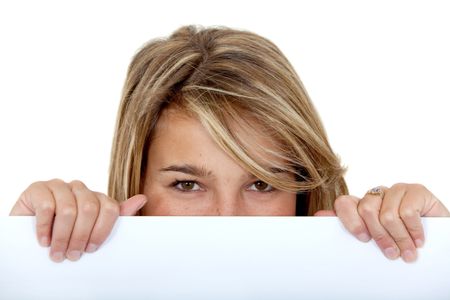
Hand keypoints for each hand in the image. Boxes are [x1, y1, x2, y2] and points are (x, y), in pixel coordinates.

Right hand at [9, 179, 147, 262]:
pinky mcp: (38, 188)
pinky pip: (47, 206)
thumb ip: (116, 215)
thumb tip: (142, 199)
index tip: (92, 249)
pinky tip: (43, 241)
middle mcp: (79, 188)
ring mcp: (59, 186)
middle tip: (71, 256)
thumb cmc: (63, 233)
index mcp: (96, 197)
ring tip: (56, 253)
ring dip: (62, 237)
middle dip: (81, 237)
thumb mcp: (91, 229)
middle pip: (90, 209)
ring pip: (69, 209)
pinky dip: (45, 228)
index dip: (102, 231)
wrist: (27, 233)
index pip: (110, 208)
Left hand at [315, 183, 449, 262]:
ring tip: (408, 253)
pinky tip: (419, 241)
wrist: (438, 240)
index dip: (350, 220)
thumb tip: (318, 215)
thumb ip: (351, 227)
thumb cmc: (402, 241)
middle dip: (380, 237)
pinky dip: (415, 231)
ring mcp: (396, 190)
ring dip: (400, 239)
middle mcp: (377, 194)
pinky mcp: (416, 190)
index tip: (362, 239)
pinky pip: (409, 211)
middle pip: (366, 209)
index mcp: (363, 205)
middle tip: (392, 254)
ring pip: (388, 214)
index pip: (344, 203)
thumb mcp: (375, 239)